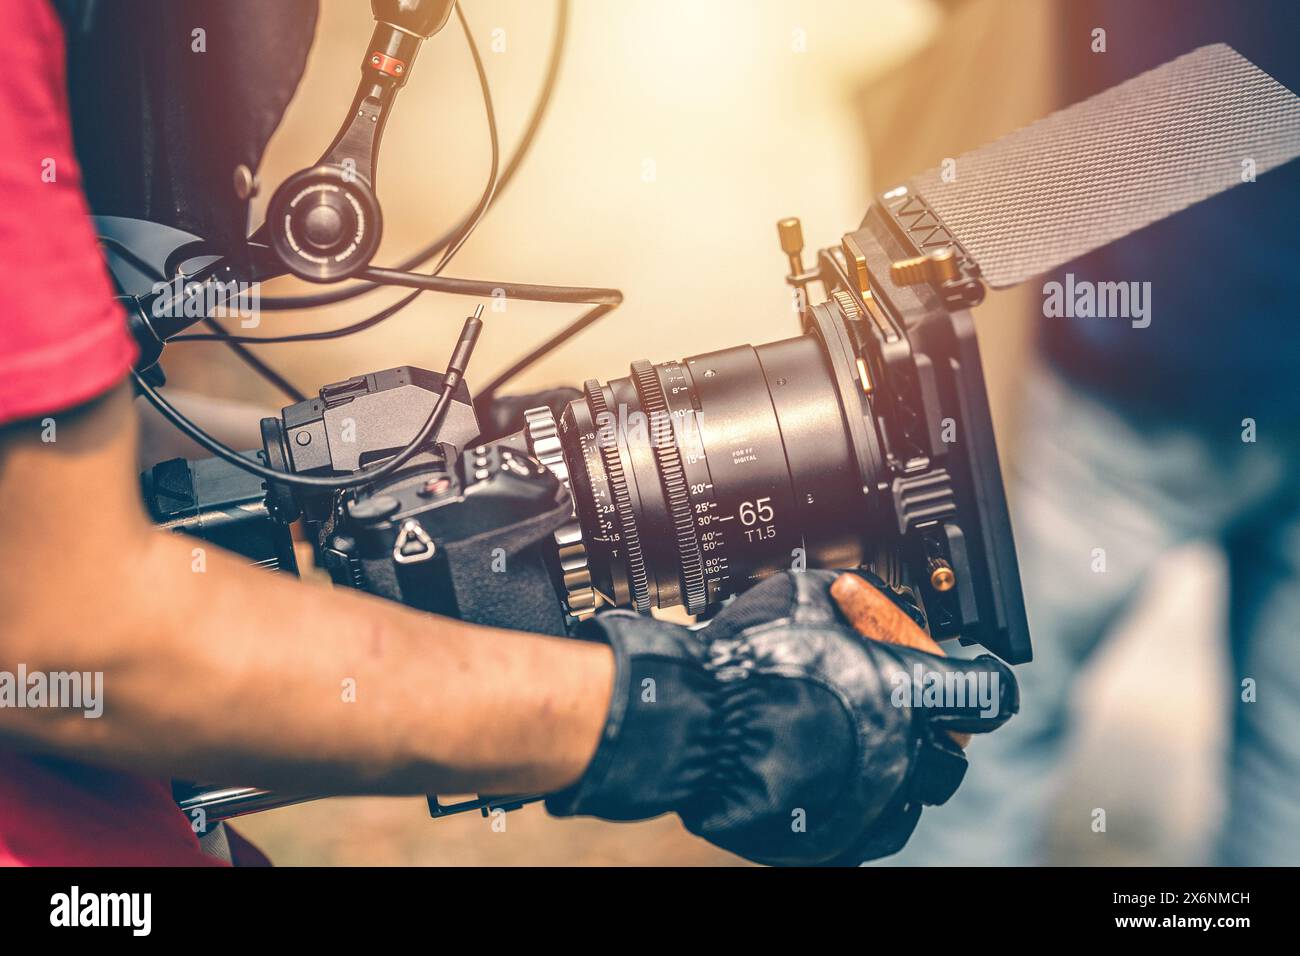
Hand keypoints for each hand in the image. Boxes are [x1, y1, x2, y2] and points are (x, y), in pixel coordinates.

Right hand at [546, 570, 1017, 864]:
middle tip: (888, 689)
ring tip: (852, 730)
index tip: (951, 664)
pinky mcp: (835, 841)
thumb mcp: (801, 597)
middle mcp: (906, 758)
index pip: (985, 690)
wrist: (696, 728)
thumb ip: (841, 602)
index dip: (969, 671)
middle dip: (929, 716)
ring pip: (913, 792)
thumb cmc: (748, 664)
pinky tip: (822, 764)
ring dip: (896, 760)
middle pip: (954, 745)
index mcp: (911, 694)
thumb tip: (844, 597)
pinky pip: (865, 824)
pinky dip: (854, 796)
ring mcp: (872, 806)